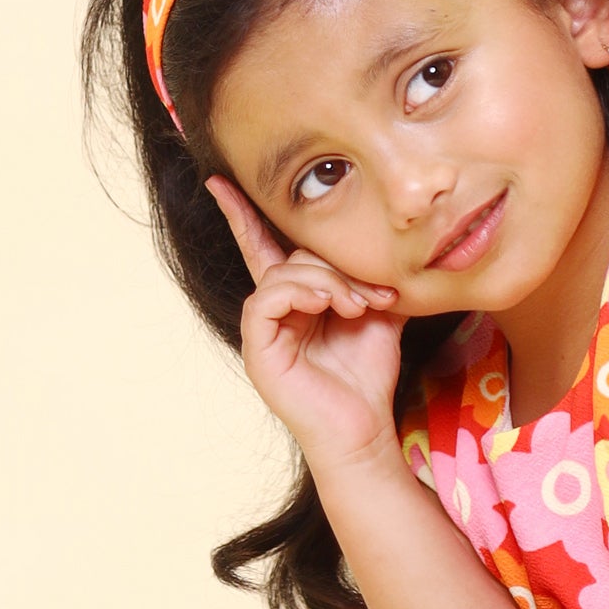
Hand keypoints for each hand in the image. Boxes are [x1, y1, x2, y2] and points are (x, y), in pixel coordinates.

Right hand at [206, 175, 405, 470]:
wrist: (364, 429)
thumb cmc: (367, 378)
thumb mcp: (378, 316)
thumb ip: (371, 278)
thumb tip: (389, 244)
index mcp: (294, 302)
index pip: (263, 248)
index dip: (243, 215)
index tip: (219, 179)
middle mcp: (272, 313)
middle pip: (289, 256)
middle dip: (335, 266)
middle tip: (375, 292)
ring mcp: (262, 332)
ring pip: (281, 275)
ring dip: (326, 282)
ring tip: (357, 306)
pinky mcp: (258, 350)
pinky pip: (266, 299)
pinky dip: (300, 293)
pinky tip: (329, 305)